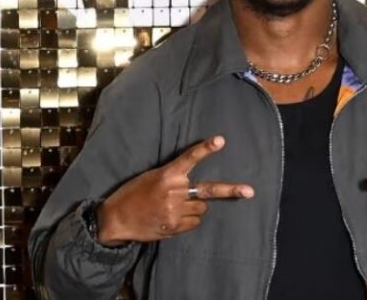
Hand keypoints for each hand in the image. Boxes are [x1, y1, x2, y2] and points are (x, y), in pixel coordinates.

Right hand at [97, 136, 253, 243]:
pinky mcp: (174, 226)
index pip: (190, 158)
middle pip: (208, 190)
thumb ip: (172, 177)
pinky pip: (194, 222)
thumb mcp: (151, 177)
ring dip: (195, 207)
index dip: (206, 148)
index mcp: (167, 175)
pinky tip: (172, 217)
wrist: (117, 218)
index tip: (221, 140)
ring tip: (174, 207)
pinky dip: (189, 220)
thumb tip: (192, 184)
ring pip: (201, 208)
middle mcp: (174, 192)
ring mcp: (175, 211)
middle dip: (231, 190)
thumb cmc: (134, 193)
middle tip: (250, 191)